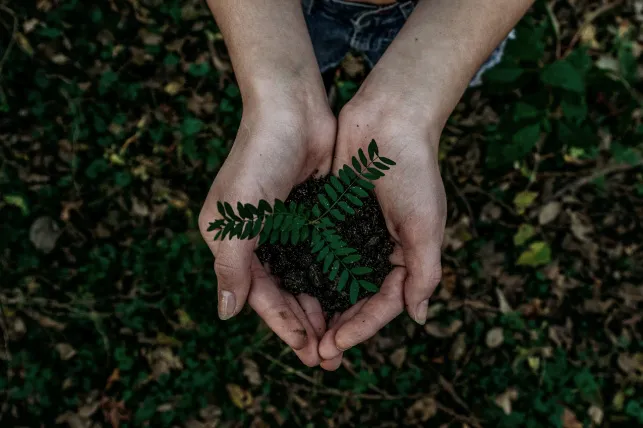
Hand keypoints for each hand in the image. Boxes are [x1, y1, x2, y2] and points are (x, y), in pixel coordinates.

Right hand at [198, 92, 335, 366]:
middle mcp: (258, 239)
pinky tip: (350, 297)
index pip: (259, 295)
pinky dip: (333, 278)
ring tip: (342, 336)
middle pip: (283, 293)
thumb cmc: (258, 159)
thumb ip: (231, 266)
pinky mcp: (312, 215)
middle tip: (329, 356)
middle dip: (305, 325)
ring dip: (321, 307)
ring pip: (305, 279)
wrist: (291, 109)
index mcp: (233, 242)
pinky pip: (322, 256)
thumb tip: (225, 314)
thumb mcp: (236, 217)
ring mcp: (287, 228)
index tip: (308, 350)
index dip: (283, 325)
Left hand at [318, 92, 446, 369]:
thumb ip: (424, 272)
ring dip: (320, 307)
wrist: (388, 119)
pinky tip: (290, 290)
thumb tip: (418, 317)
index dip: (361, 328)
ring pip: (334, 281)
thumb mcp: (425, 224)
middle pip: (356, 299)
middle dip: (338, 327)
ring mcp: (354, 234)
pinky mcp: (332, 216)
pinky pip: (318, 252)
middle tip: (315, 353)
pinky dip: (307, 273)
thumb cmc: (413, 170)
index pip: (383, 304)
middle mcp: (378, 250)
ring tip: (301, 332)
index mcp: (405, 256)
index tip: (335, 345)